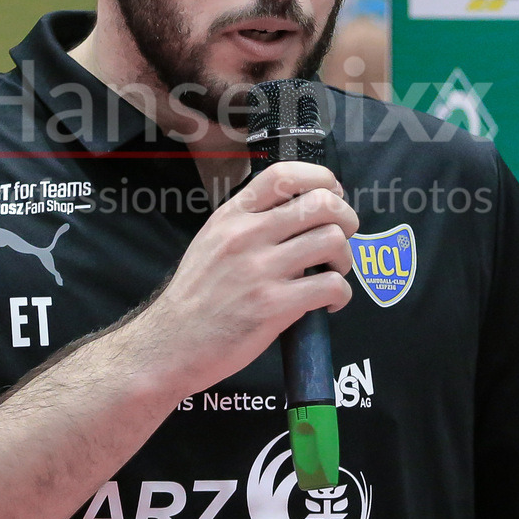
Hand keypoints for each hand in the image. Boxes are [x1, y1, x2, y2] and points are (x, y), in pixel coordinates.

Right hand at [135, 162, 357, 396]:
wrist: (171, 343)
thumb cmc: (196, 295)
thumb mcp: (212, 241)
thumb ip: (250, 222)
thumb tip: (299, 210)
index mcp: (232, 216)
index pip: (284, 174)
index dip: (321, 177)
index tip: (333, 195)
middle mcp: (246, 235)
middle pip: (321, 203)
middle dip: (346, 219)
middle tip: (342, 238)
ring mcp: (260, 270)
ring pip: (332, 241)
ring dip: (345, 258)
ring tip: (333, 273)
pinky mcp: (274, 306)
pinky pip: (331, 286)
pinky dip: (341, 295)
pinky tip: (329, 303)